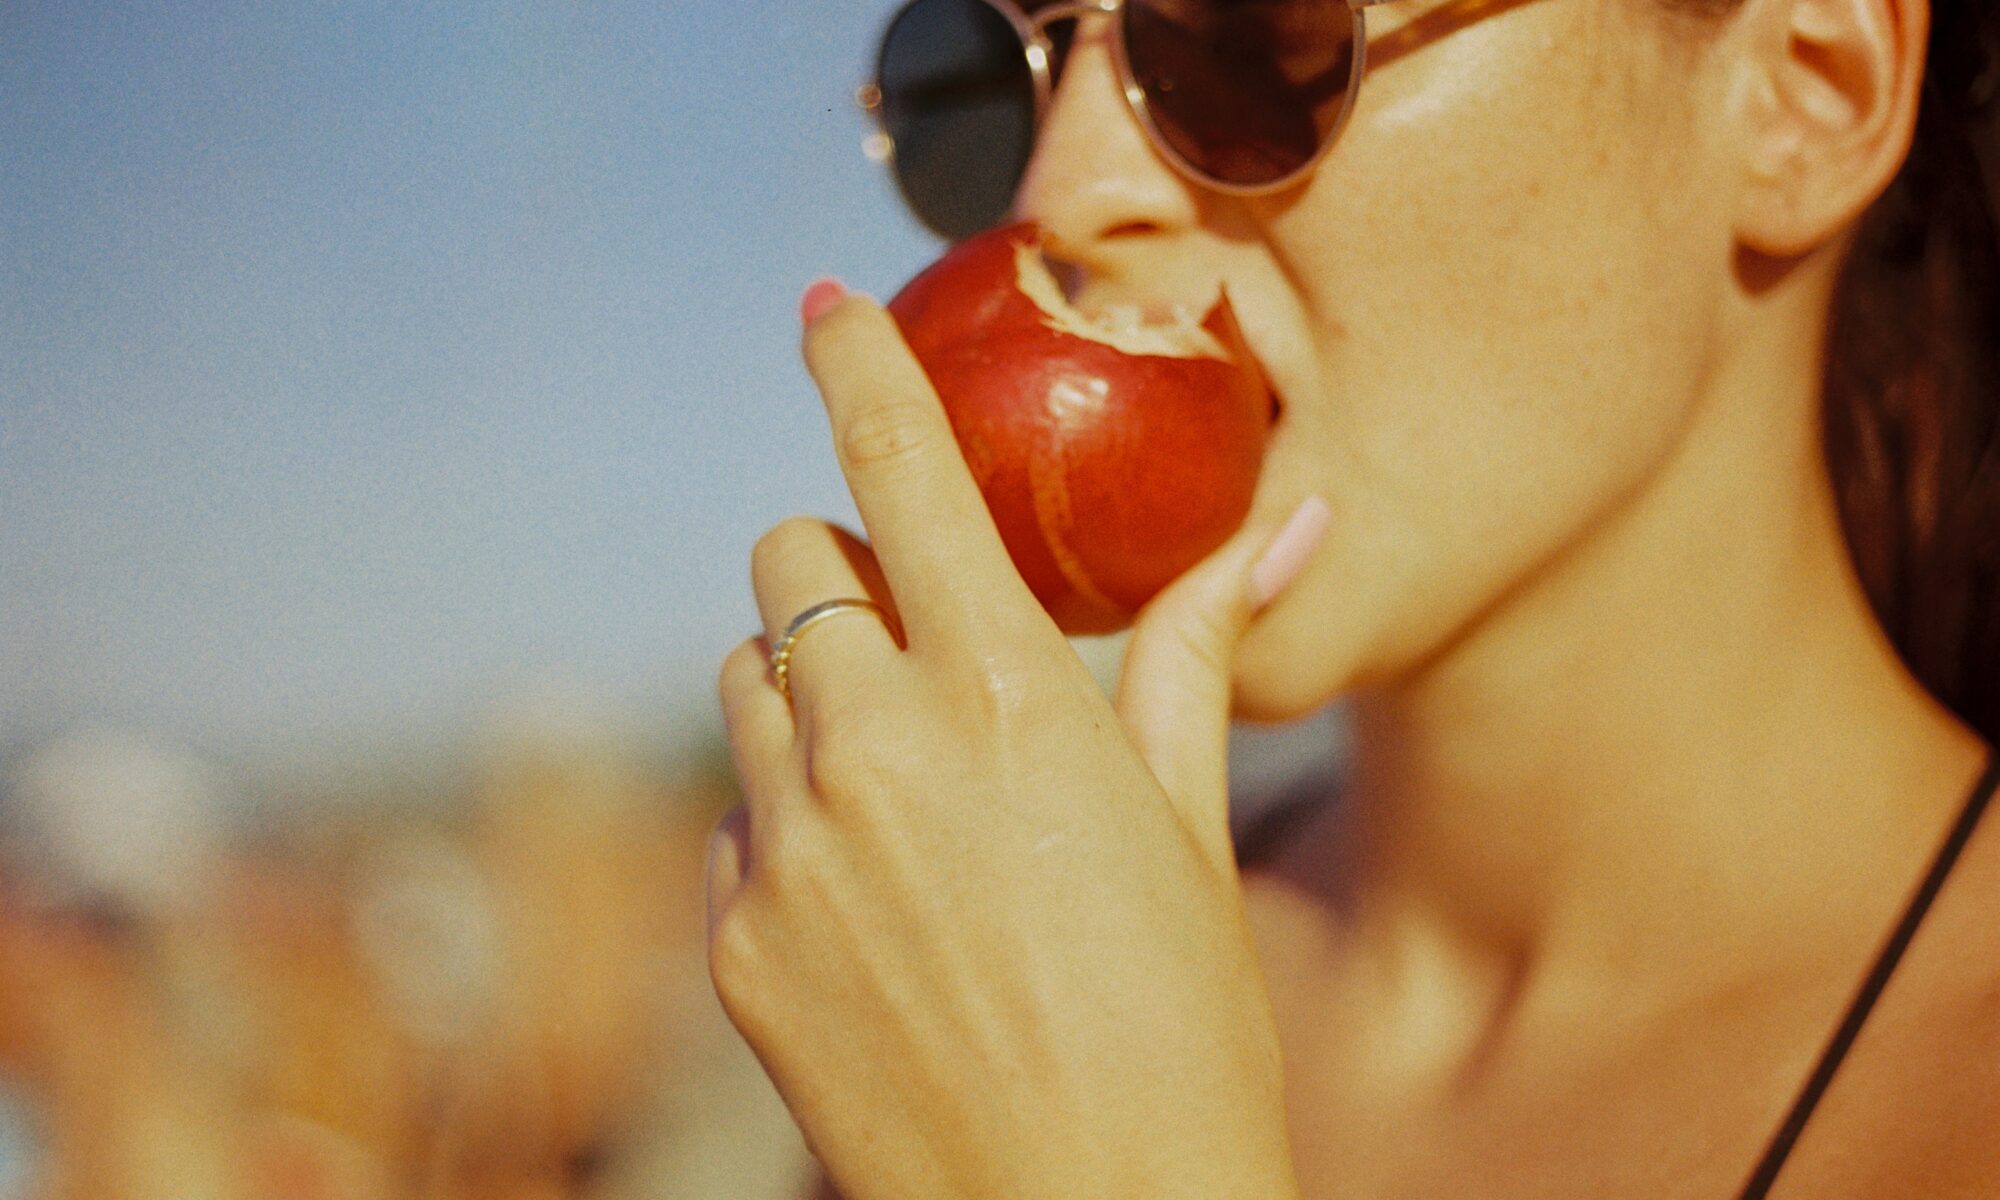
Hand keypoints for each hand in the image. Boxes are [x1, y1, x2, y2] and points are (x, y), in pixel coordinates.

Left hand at [708, 282, 1325, 1199]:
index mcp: (1007, 700)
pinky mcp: (734, 941)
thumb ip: (1199, 656)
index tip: (826, 304)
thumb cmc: (1178, 1026)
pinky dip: (782, 820)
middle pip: (790, 563)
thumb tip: (1287, 526)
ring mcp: (786, 849)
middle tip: (915, 638)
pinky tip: (868, 900)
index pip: (905, 470)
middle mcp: (874, 751)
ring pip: (743, 683)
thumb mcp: (1192, 828)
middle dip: (842, 571)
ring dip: (806, 692)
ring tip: (900, 783)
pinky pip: (729, 818)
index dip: (858, 364)